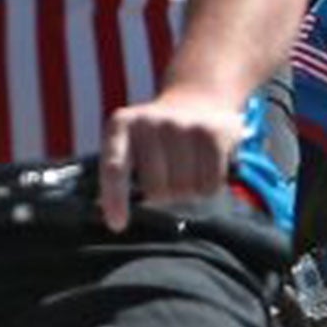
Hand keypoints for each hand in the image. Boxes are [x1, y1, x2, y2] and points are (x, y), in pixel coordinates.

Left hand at [97, 91, 244, 232]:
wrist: (197, 101)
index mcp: (120, 126)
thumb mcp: (131, 146)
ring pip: (184, 190)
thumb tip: (115, 221)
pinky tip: (207, 170)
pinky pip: (210, 184)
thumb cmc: (157, 140)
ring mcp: (181, 125)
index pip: (115, 169)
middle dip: (165, 196)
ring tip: (188, 172)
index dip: (115, 200)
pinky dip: (210, 188)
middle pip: (156, 189)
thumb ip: (121, 177)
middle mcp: (149, 122)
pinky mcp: (212, 132)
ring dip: (188, 192)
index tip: (118, 224)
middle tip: (169, 181)